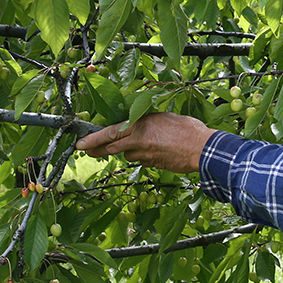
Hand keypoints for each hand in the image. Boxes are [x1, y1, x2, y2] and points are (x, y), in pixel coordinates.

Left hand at [75, 113, 213, 173]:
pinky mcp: (153, 166)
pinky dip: (142, 157)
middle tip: (88, 152)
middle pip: (111, 148)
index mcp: (140, 126)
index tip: (80, 144)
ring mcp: (145, 156)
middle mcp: (138, 142)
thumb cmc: (188, 129)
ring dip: (126, 152)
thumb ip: (147, 121)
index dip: (93, 140)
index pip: (109, 133)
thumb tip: (139, 123)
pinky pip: (142, 161)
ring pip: (127, 155)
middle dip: (98, 150)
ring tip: (135, 145)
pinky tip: (153, 151)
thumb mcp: (164, 116)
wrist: (203, 149)